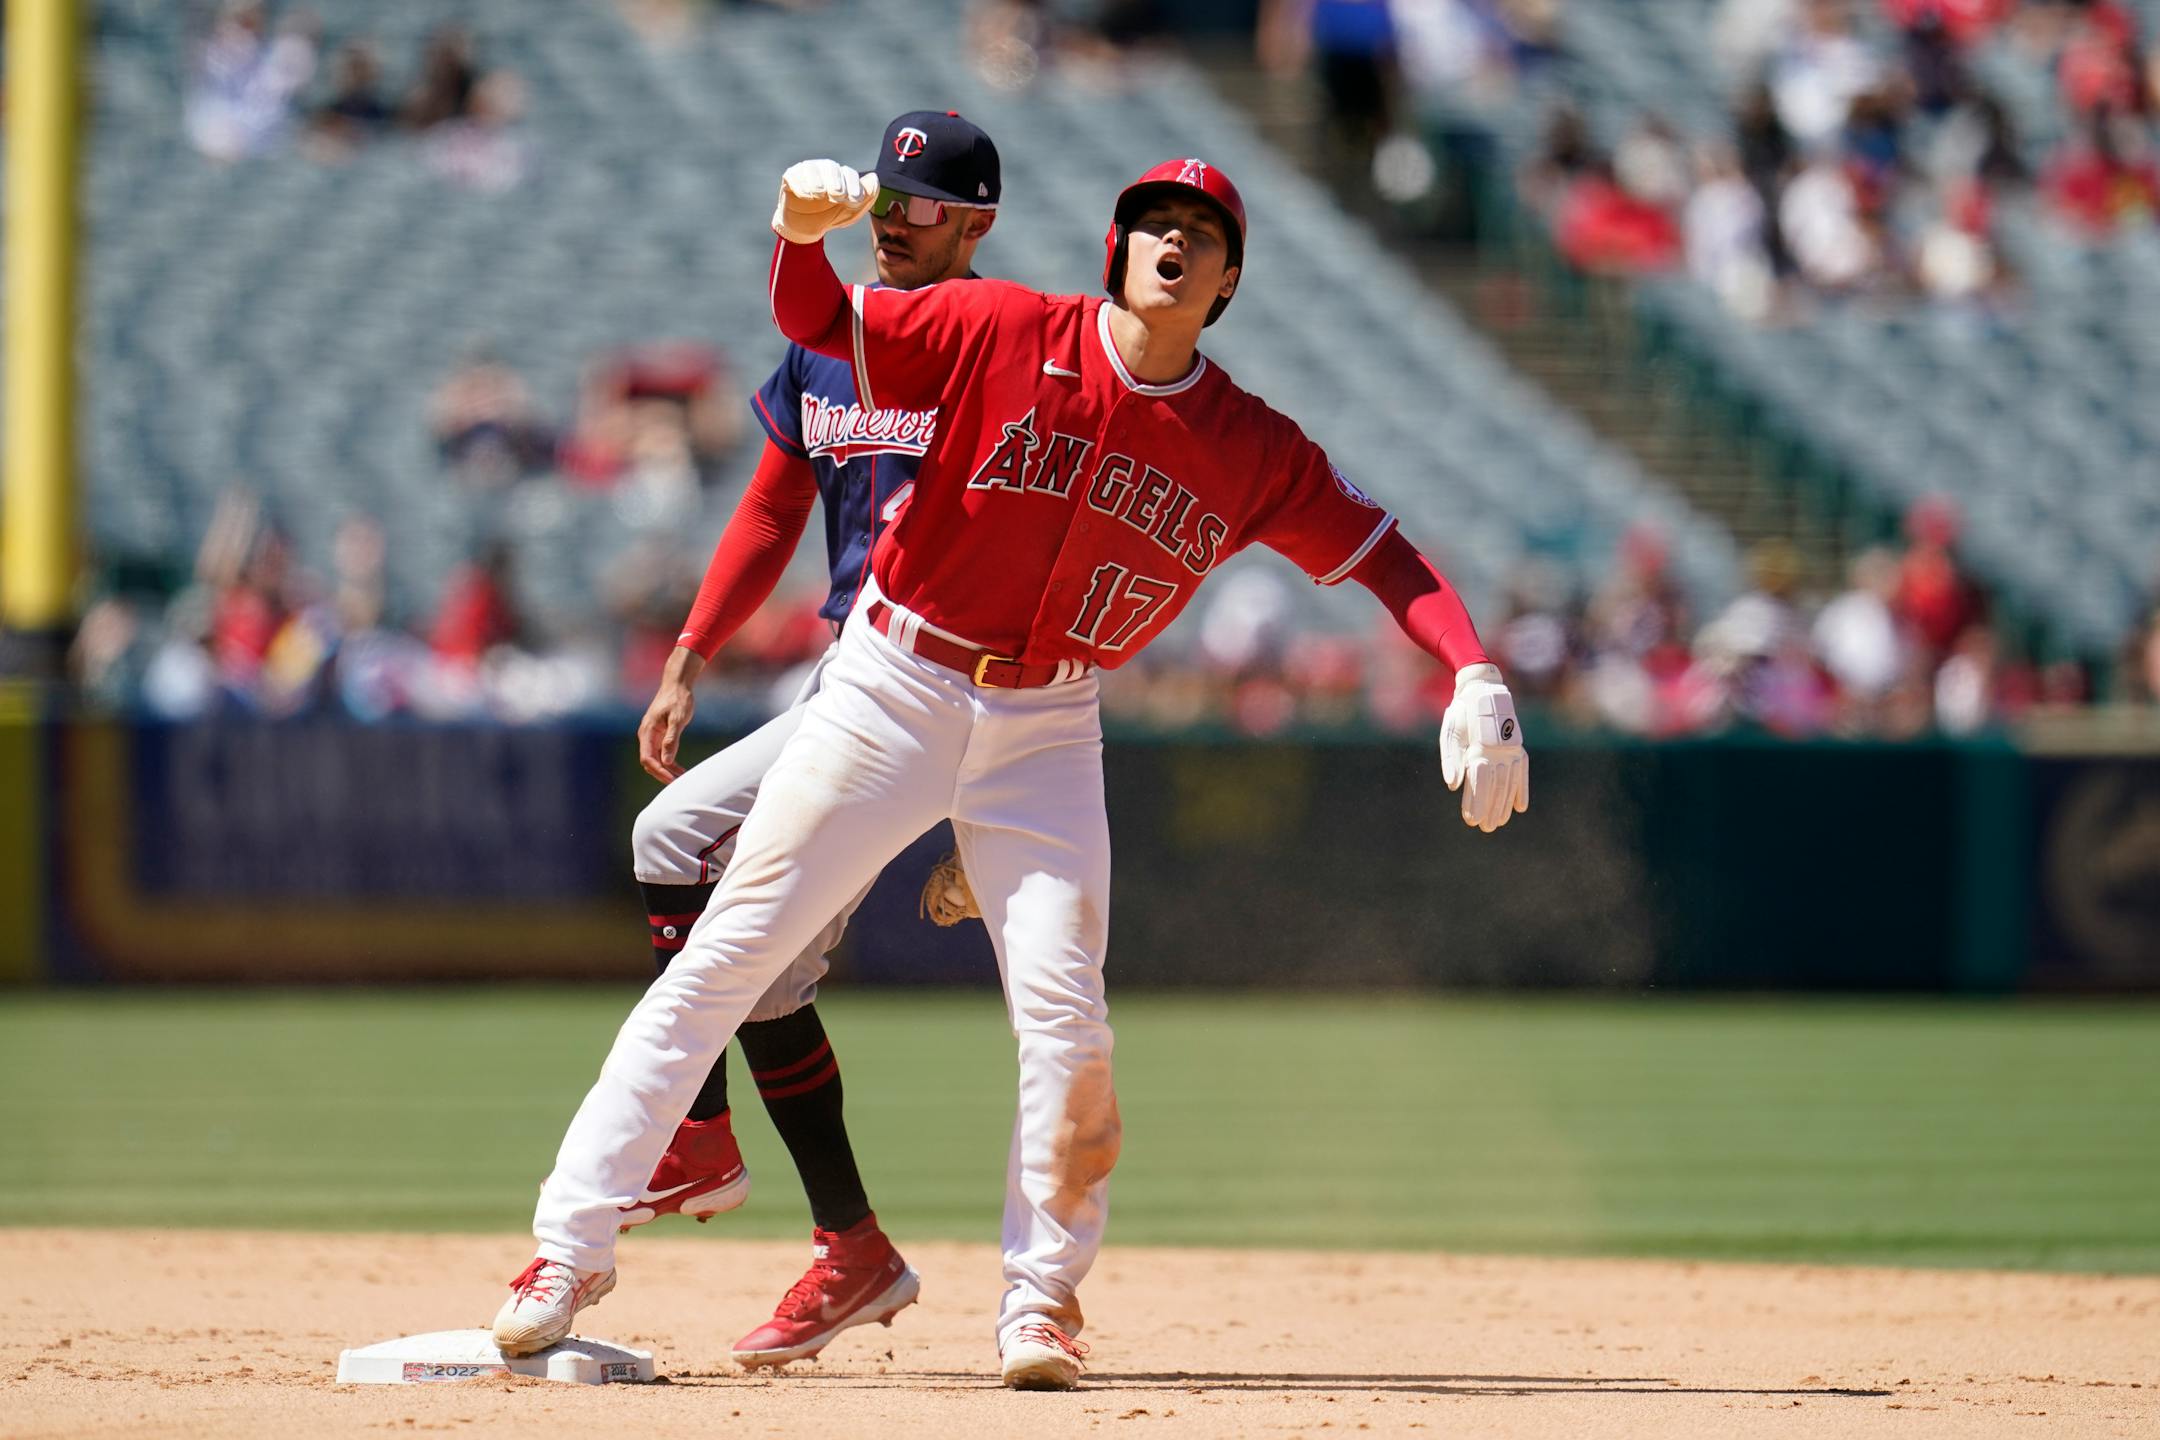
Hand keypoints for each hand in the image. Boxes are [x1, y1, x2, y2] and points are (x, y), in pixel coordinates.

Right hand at [637, 649, 705, 782]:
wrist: (677, 684)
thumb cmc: (678, 699)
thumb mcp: (678, 719)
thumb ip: (671, 739)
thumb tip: (667, 761)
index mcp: (647, 732)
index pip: (648, 758)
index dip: (659, 771)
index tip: (672, 780)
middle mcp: (646, 735)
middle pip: (649, 762)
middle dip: (662, 774)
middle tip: (678, 785)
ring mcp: (652, 736)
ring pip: (656, 759)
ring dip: (667, 770)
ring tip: (682, 780)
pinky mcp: (659, 735)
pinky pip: (661, 753)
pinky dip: (670, 763)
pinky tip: (680, 770)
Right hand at [773, 160, 878, 244]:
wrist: (807, 228)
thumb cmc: (831, 216)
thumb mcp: (852, 211)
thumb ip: (867, 196)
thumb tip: (874, 177)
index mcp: (841, 176)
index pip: (848, 174)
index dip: (854, 185)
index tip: (855, 200)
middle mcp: (823, 170)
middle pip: (830, 167)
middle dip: (836, 181)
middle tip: (838, 196)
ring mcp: (806, 173)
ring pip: (811, 168)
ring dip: (818, 181)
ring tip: (820, 194)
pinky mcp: (790, 178)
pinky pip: (793, 175)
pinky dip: (800, 184)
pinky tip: (806, 196)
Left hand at [1439, 662, 1528, 832]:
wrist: (1483, 690)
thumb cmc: (1461, 714)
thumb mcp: (1450, 732)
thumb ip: (1451, 759)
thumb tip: (1453, 786)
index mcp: (1479, 747)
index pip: (1479, 782)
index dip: (1475, 802)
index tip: (1471, 820)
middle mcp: (1498, 751)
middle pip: (1496, 786)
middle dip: (1490, 808)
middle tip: (1486, 828)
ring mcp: (1511, 750)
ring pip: (1509, 782)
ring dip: (1505, 804)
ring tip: (1500, 822)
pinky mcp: (1517, 748)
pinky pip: (1522, 772)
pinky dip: (1522, 789)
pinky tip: (1520, 807)